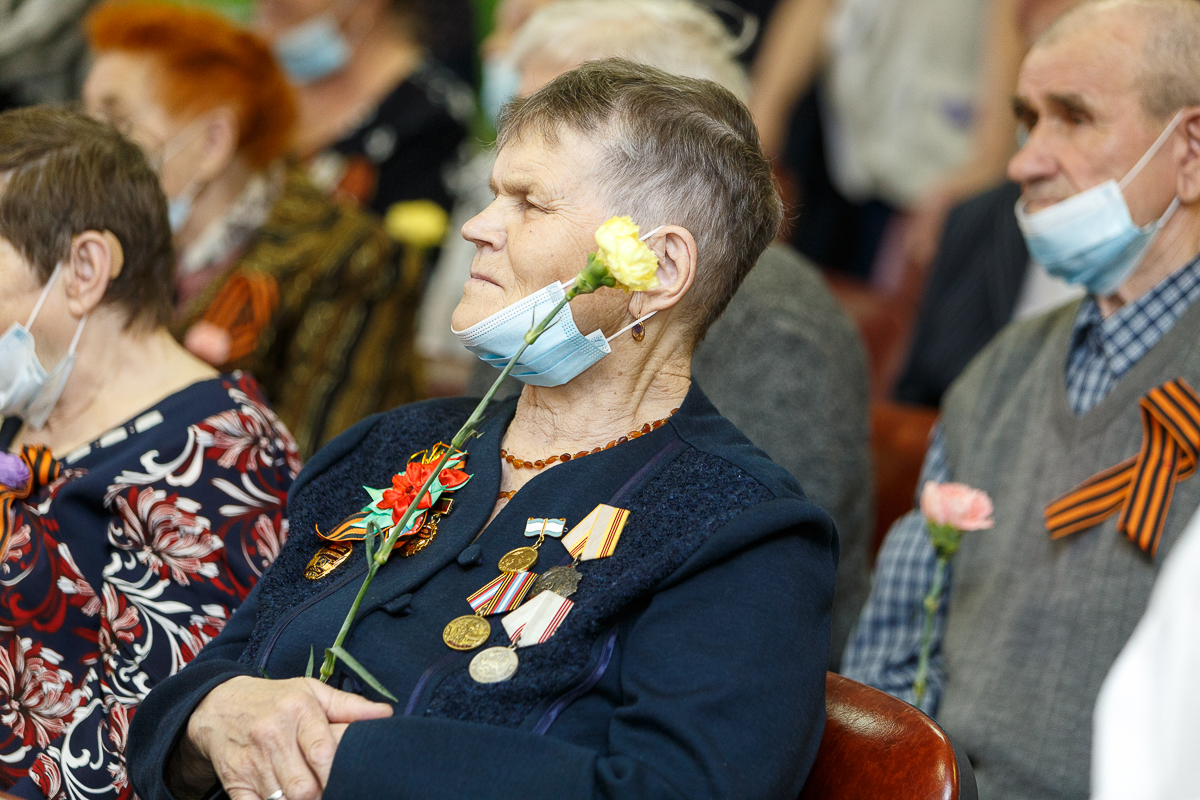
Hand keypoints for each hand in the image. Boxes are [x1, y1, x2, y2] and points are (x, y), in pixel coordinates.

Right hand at [180, 676, 392, 799]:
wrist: (218, 705)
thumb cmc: (277, 699)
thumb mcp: (312, 692)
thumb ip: (350, 706)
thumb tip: (386, 714)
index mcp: (298, 710)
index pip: (322, 751)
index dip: (338, 772)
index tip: (352, 779)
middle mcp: (273, 736)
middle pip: (303, 787)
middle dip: (323, 796)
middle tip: (335, 792)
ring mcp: (252, 762)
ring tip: (315, 796)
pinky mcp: (234, 783)